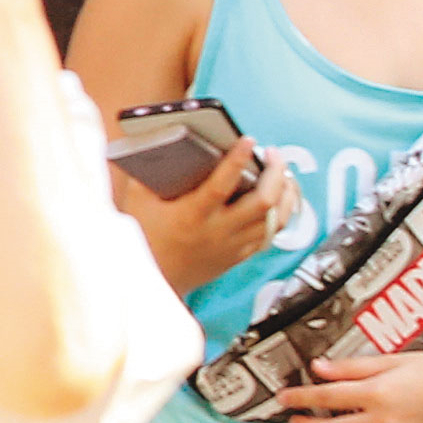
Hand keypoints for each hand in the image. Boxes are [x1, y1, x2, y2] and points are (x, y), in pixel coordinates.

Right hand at [116, 139, 293, 295]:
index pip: (222, 184)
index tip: (248, 140)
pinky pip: (270, 236)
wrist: (150, 282)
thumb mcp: (137, 201)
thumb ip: (146, 171)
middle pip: (263, 201)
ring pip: (275, 220)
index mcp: (192, 215)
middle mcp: (217, 231)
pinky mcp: (238, 256)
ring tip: (283, 174)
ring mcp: (231, 246)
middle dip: (275, 173)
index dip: (238, 159)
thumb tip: (157, 141)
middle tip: (273, 155)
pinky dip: (279, 215)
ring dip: (285, 193)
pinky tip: (280, 200)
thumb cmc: (143, 240)